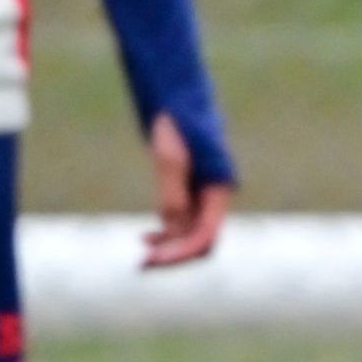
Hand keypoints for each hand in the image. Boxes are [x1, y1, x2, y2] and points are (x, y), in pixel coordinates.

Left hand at [144, 111, 231, 269]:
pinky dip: (166, 234)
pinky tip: (146, 237)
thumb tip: (174, 230)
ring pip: (190, 235)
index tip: (153, 258)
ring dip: (168, 247)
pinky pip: (182, 223)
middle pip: (200, 241)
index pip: (205, 236)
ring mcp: (203, 195)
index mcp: (219, 189)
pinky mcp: (190, 191)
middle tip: (143, 264)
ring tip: (142, 255)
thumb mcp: (170, 157)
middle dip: (174, 255)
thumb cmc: (175, 122)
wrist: (175, 97)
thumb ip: (173, 194)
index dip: (180, 252)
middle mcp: (215, 196)